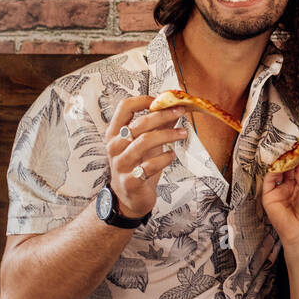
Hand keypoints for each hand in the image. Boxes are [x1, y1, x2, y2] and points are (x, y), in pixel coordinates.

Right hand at [104, 95, 188, 218]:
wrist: (130, 198)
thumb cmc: (138, 165)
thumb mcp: (147, 143)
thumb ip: (159, 125)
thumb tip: (176, 107)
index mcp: (115, 133)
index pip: (124, 107)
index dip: (144, 100)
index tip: (162, 100)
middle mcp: (115, 146)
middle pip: (138, 124)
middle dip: (162, 116)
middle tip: (181, 112)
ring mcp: (121, 164)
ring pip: (144, 142)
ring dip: (167, 135)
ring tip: (183, 134)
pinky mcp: (130, 181)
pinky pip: (149, 165)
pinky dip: (164, 158)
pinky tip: (172, 155)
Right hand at [261, 157, 298, 253]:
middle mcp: (290, 187)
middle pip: (288, 168)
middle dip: (291, 157)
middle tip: (294, 146)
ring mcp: (279, 191)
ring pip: (278, 172)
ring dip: (281, 162)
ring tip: (286, 152)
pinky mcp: (269, 196)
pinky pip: (268, 180)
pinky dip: (272, 171)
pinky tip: (279, 164)